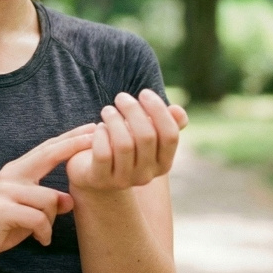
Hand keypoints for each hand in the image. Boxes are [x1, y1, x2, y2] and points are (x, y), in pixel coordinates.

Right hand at [0, 124, 95, 270]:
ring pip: (49, 199)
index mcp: (16, 172)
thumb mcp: (25, 214)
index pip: (47, 150)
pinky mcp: (1, 210)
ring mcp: (4, 191)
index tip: (92, 128)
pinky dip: (44, 232)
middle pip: (48, 154)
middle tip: (96, 136)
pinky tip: (40, 240)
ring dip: (51, 221)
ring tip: (42, 234)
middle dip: (74, 145)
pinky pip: (38, 218)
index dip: (70, 138)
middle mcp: (10, 175)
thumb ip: (45, 204)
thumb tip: (70, 201)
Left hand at [66, 89, 188, 192]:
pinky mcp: (101, 180)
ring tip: (108, 110)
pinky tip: (98, 128)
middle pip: (146, 136)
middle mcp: (147, 174)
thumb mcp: (145, 133)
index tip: (144, 93)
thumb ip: (165, 123)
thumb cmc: (124, 145)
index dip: (159, 110)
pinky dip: (101, 135)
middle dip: (133, 110)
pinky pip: (103, 154)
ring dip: (114, 120)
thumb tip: (177, 111)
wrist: (94, 173)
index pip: (170, 135)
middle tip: (121, 97)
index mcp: (163, 163)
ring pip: (124, 144)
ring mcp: (124, 180)